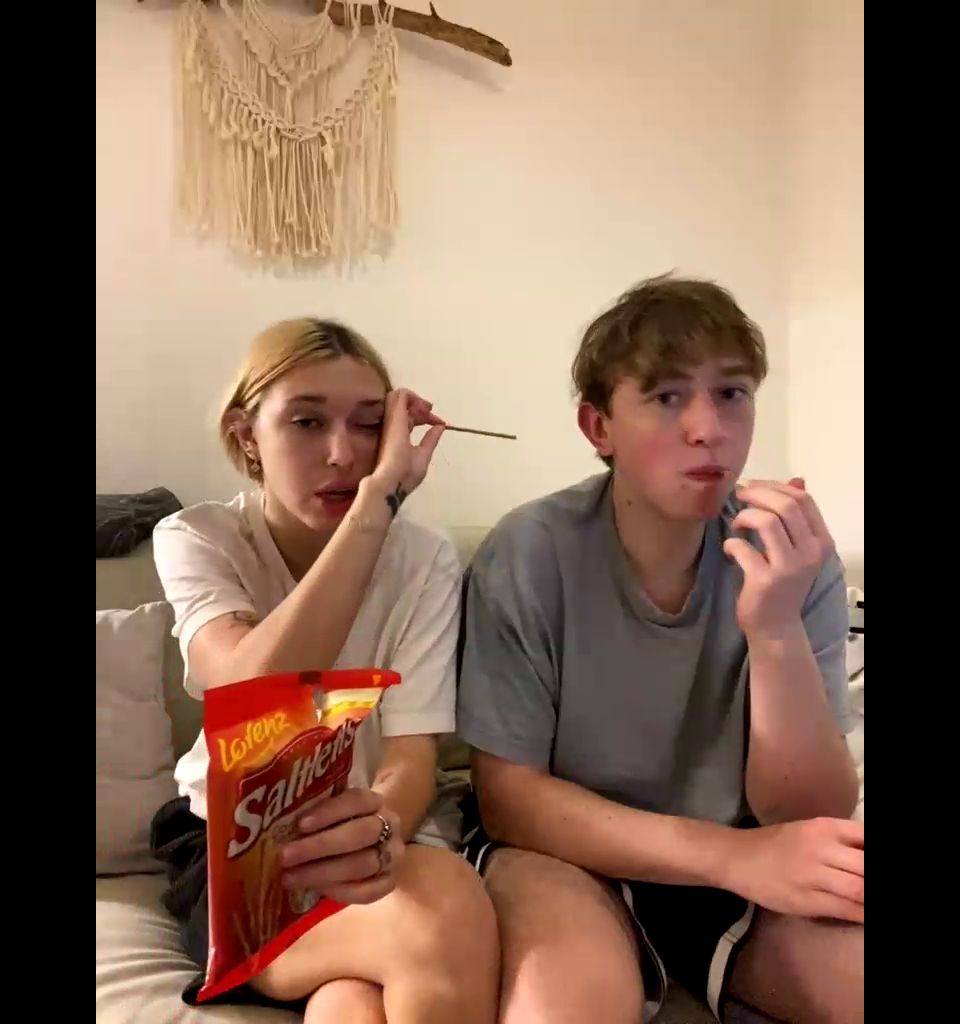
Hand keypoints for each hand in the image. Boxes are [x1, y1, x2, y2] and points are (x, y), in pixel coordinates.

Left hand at [278, 788, 403, 905]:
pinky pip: (368, 891)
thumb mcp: (330, 811)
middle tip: (285, 856)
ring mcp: (393, 855)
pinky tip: (316, 890)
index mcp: (374, 801)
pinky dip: (341, 891)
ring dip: (323, 873)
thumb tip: (276, 822)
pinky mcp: (390, 882)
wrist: (367, 842)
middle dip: (320, 846)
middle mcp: (390, 825)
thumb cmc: (338, 824)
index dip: (329, 812)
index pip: (356, 800)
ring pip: (363, 864)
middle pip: (360, 834)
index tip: (300, 824)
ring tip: (291, 878)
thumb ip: (313, 814)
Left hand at [369, 388, 445, 504]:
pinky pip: (398, 419)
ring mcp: (387, 429)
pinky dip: (410, 419)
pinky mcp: (388, 437)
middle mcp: (390, 423)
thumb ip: (431, 438)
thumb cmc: (406, 471)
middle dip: (417, 403)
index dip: (419, 400)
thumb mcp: (423, 455)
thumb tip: (439, 426)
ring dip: (415, 412)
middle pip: (400, 399)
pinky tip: (421, 428)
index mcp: (398, 423)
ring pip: (399, 409)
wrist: (386, 485)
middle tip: (430, 414)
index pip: (403, 395)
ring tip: (429, 422)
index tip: (431, 414)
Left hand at [723, 478, 834, 637]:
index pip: (803, 500)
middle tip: (738, 496)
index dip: (775, 486)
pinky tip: (731, 551)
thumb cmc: (783, 583)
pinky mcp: (765, 580)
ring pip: (766, 521)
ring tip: (736, 526)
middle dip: (757, 494)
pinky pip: (742, 547)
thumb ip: (795, 518)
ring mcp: (789, 567)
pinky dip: (731, 544)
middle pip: (785, 505)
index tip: (755, 486)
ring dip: (743, 517)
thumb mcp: (797, 549)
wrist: (776, 626)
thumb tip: (794, 480)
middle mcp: (810, 553)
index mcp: (821, 541)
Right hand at [725, 817, 863, 922]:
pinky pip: (844, 909)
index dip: (876, 854)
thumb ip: (841, 843)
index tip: (871, 867)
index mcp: (823, 827)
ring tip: (868, 901)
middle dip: (875, 881)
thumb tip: (866, 858)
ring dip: (869, 899)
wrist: (737, 857)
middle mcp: (820, 847)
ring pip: (859, 890)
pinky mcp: (804, 900)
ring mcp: (811, 875)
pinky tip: (865, 916)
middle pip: (866, 867)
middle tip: (872, 888)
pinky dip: (861, 915)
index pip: (866, 838)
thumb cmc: (776, 844)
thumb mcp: (808, 832)